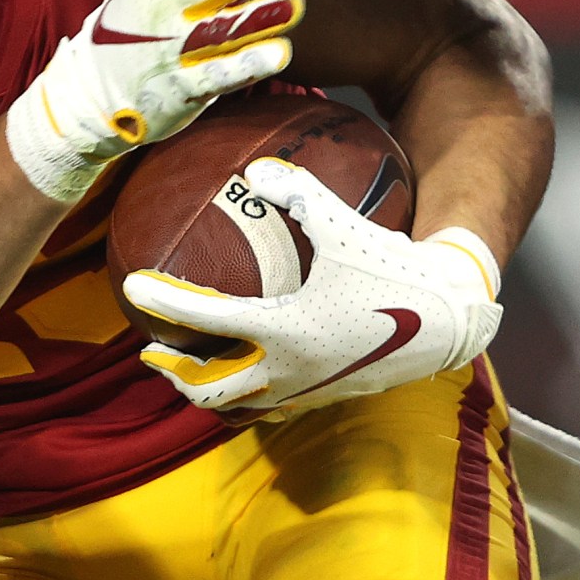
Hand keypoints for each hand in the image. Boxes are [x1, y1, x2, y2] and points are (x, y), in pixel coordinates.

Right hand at [5, 0, 318, 201]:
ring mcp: (174, 46)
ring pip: (221, 26)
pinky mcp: (180, 86)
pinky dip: (245, 64)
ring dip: (258, 14)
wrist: (87, 89)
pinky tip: (279, 55)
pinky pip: (216, 75)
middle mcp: (172, 2)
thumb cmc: (131, 21)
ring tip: (297, 3)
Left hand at [123, 157, 501, 414]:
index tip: (132, 288)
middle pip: (209, 387)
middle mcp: (289, 369)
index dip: (163, 302)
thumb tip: (255, 170)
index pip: (205, 320)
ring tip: (189, 372)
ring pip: (238, 406)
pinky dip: (246, 398)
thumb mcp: (345, 225)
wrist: (448, 320)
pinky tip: (247, 378)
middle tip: (149, 349)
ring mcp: (307, 390)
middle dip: (173, 371)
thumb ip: (299, 193)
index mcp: (284, 329)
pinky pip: (271, 408)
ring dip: (206, 391)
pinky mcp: (326, 397)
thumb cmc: (395, 271)